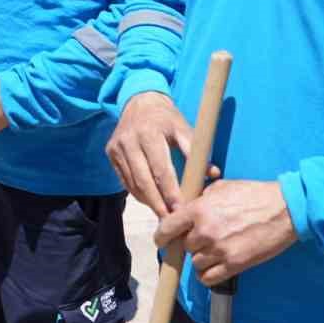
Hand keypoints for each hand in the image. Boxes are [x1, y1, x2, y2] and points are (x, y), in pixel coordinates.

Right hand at [107, 92, 215, 216]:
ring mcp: (117, 148)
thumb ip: (196, 152)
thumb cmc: (166, 118)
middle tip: (170, 221)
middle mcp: (129, 140)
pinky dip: (138, 193)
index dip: (171, 192)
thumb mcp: (183, 128)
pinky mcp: (110, 154)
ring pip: (132, 183)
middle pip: (144, 181)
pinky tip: (151, 201)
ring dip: (148, 202)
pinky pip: (125, 180)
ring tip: (163, 215)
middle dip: (158, 204)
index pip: (161, 170)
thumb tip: (213, 174)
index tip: (181, 209)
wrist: (140, 101)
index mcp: (150, 133)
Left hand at [156, 179, 296, 285]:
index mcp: (199, 209)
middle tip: (205, 238)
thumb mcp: (222, 187)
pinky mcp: (235, 264)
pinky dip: (209, 275)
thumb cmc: (254, 195)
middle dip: (192, 243)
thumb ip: (200, 199)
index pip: (167, 228)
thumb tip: (186, 209)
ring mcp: (220, 249)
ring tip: (216, 249)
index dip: (162, 236)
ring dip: (202, 258)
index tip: (162, 240)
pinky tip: (216, 266)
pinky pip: (208, 278)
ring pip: (196, 263)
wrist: (285, 209)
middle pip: (184, 246)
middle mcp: (206, 231)